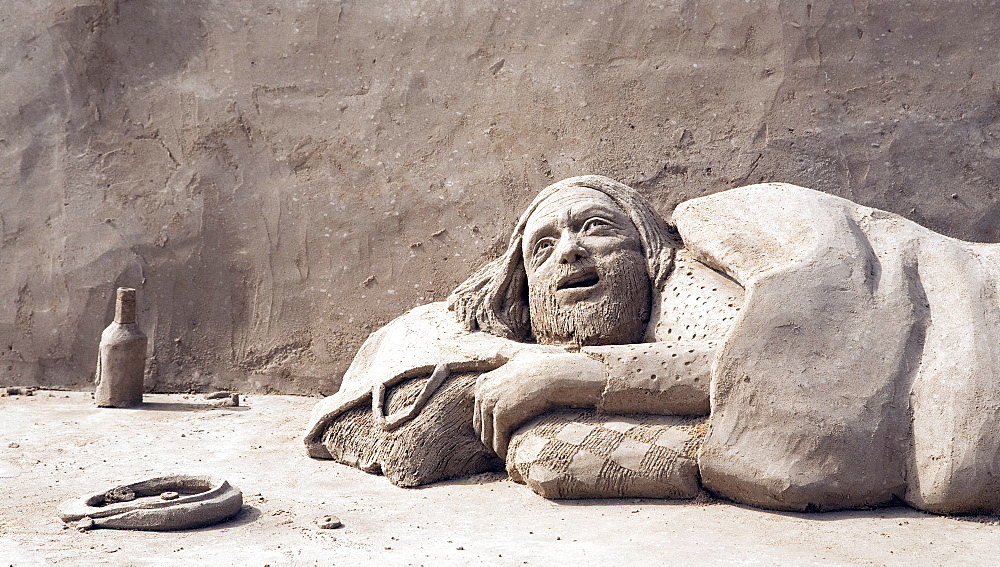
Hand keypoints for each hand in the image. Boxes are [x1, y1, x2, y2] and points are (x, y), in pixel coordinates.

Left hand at [473, 350, 604, 458]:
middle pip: (481, 428)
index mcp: (483, 383)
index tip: (505, 437)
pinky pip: (498, 442)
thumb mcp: (518, 357)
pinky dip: (505, 451)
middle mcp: (482, 392)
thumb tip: (496, 351)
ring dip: (498, 450)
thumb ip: (504, 355)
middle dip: (493, 441)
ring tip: (512, 455)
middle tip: (508, 450)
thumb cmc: (543, 367)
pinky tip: (514, 455)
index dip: (491, 429)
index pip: (479, 416)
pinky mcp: (501, 415)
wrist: (556, 374)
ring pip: (487, 438)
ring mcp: (490, 403)